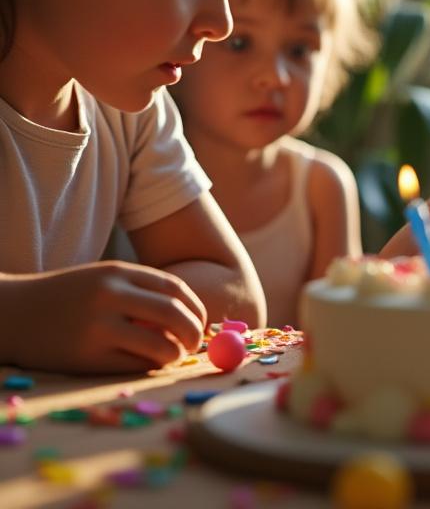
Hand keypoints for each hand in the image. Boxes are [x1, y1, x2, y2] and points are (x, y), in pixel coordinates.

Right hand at [1, 261, 207, 373]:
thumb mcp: (102, 280)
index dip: (196, 308)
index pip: (176, 289)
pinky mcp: (87, 357)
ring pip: (159, 346)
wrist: (11, 312)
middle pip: (174, 315)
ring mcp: (97, 327)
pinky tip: (146, 364)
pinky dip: (149, 366)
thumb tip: (191, 317)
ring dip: (174, 354)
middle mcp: (110, 296)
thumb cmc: (66, 298)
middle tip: (194, 344)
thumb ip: (142, 292)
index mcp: (118, 272)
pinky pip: (135, 365)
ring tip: (171, 356)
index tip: (200, 322)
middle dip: (193, 333)